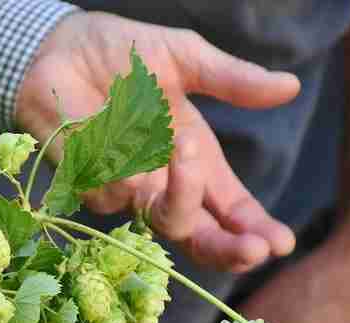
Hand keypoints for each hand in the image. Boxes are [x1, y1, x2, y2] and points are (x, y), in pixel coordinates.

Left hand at [17, 14, 299, 271]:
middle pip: (198, 239)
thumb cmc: (123, 55)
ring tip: (182, 143)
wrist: (59, 47)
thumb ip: (231, 80)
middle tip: (252, 248)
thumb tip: (290, 86)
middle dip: (228, 248)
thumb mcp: (185, 59)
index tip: (280, 242)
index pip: (231, 212)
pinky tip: (116, 129)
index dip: (255, 231)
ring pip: (162, 220)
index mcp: (196, 164)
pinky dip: (125, 163)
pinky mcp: (87, 187)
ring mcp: (125, 192)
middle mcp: (163, 186)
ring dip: (183, 187)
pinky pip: (115, 192)